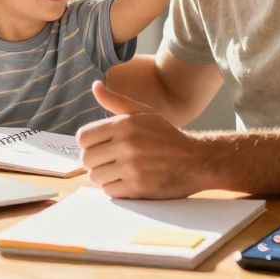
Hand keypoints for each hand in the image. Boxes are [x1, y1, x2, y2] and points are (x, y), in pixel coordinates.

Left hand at [75, 80, 204, 198]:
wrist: (197, 160)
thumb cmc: (167, 136)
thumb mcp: (143, 113)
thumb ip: (116, 101)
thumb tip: (95, 86)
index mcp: (124, 124)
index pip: (83, 138)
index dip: (89, 144)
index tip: (101, 147)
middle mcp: (126, 145)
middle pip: (86, 159)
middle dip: (96, 162)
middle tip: (111, 161)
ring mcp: (131, 167)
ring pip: (95, 177)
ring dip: (105, 177)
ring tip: (120, 171)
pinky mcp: (137, 188)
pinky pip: (109, 191)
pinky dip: (116, 189)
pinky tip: (129, 181)